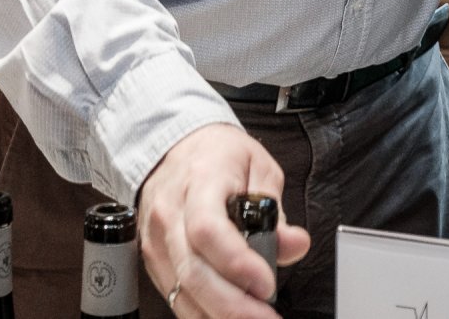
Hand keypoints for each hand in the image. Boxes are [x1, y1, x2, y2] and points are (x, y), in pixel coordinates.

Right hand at [138, 123, 309, 316]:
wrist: (173, 147)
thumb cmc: (218, 155)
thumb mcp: (259, 167)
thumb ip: (275, 210)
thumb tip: (295, 244)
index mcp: (200, 181)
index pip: (207, 229)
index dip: (237, 263)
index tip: (266, 283)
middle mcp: (170, 213)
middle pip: (193, 272)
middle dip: (233, 306)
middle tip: (267, 318)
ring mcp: (157, 240)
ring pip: (182, 292)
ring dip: (219, 315)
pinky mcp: (153, 260)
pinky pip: (176, 296)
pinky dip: (204, 314)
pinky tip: (230, 316)